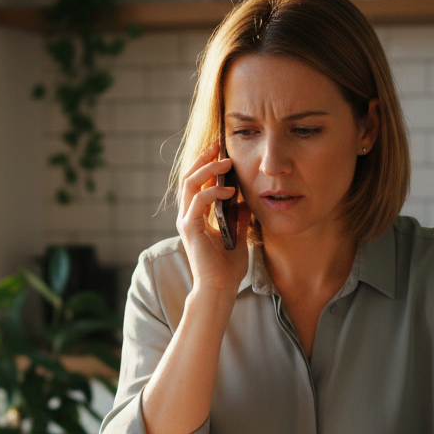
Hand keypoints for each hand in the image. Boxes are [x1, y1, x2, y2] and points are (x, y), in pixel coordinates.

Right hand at [176, 143, 250, 296]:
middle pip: (190, 176)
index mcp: (197, 216)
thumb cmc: (227, 267)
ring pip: (190, 183)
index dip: (208, 164)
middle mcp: (188, 215)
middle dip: (205, 158)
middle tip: (220, 145)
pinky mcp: (190, 228)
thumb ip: (238, 217)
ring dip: (209, 169)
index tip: (223, 150)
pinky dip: (213, 192)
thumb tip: (246, 200)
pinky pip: (198, 201)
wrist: (220, 288)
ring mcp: (187, 220)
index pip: (199, 182)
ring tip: (227, 162)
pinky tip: (231, 191)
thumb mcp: (237, 234)